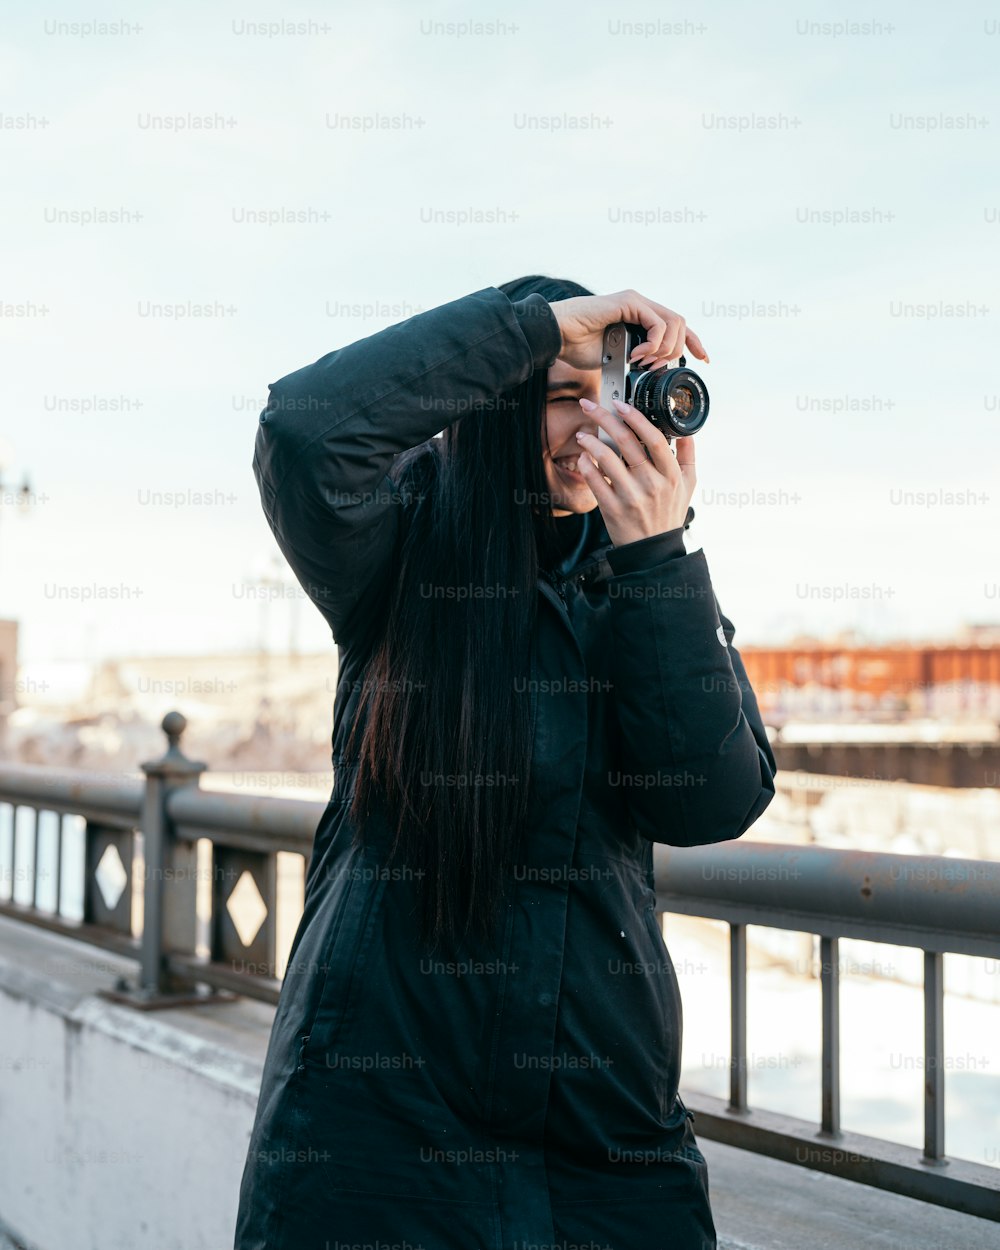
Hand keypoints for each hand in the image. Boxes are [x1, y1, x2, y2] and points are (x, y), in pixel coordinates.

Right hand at [548, 288, 708, 370]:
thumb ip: (634, 361)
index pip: (677, 326)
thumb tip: (649, 374)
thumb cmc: (577, 346)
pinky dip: (653, 343)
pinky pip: (657, 323)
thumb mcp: (614, 359)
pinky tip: (638, 354)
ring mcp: (636, 302)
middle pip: (681, 324)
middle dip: (678, 350)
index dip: (693, 342)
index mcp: (640, 318)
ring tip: (644, 362)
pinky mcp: (629, 302)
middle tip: (656, 367)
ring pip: (674, 322)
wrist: (558, 336)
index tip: (703, 360)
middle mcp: (641, 306)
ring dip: (665, 348)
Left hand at [574, 397, 695, 547]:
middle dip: (605, 418)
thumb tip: (686, 431)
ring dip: (590, 441)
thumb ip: (688, 456)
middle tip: (590, 406)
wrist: (653, 550)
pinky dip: (586, 466)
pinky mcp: (613, 509)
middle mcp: (652, 484)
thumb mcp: (688, 485)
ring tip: (582, 434)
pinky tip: (582, 457)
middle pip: (627, 442)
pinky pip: (595, 481)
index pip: (654, 438)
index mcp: (671, 475)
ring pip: (607, 459)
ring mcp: (631, 496)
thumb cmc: (669, 514)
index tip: (621, 404)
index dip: (636, 418)